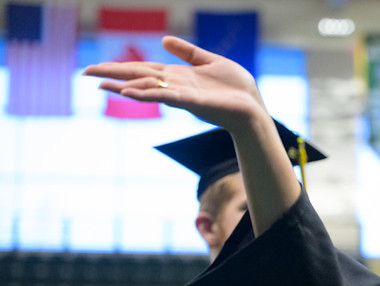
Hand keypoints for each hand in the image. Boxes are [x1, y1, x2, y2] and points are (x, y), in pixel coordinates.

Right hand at [83, 36, 264, 131]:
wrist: (253, 109)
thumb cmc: (237, 89)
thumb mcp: (211, 61)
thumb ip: (188, 52)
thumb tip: (164, 40)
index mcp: (177, 76)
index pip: (142, 70)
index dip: (119, 68)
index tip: (95, 68)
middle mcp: (174, 86)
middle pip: (137, 77)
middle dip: (112, 75)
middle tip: (84, 73)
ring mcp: (181, 95)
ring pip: (147, 88)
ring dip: (123, 86)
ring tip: (99, 84)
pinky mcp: (192, 102)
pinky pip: (165, 96)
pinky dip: (147, 94)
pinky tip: (129, 92)